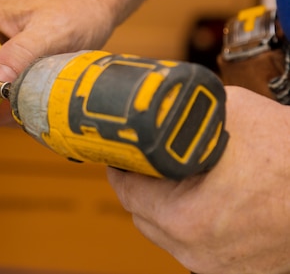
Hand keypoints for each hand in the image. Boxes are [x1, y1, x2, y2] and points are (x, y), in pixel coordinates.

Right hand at [0, 0, 118, 124]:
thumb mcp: (48, 30)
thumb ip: (20, 54)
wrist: (94, 7)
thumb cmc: (72, 6)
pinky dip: (14, 107)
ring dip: (1, 106)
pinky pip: (1, 97)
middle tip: (7, 105)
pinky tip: (31, 104)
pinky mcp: (8, 72)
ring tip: (26, 104)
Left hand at [107, 86, 289, 273]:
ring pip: (166, 231)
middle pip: (142, 213)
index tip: (125, 149)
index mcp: (183, 217)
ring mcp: (217, 266)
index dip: (123, 163)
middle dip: (143, 183)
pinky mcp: (237, 271)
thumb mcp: (231, 112)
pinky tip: (210, 197)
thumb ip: (184, 111)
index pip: (126, 190)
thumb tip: (160, 103)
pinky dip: (194, 221)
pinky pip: (195, 243)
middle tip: (153, 158)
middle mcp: (196, 251)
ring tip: (187, 175)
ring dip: (166, 204)